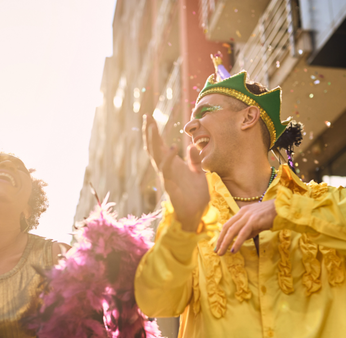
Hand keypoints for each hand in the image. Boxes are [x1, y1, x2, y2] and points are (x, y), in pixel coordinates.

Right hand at [143, 115, 209, 231]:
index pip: (159, 144)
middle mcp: (166, 168)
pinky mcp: (170, 184)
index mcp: (172, 164)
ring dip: (153, 140)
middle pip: (153, 147)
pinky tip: (172, 147)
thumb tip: (192, 146)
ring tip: (152, 126)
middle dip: (150, 132)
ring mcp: (166, 176)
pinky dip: (167, 158)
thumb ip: (195, 160)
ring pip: (155, 155)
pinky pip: (166, 168)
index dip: (153, 132)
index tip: (149, 117)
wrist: (196, 213)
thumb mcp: (198, 173)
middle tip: (147, 116)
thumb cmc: (196, 194)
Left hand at [215, 200, 276, 254]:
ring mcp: (248, 216)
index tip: (218, 245)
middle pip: (227, 227)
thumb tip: (241, 239)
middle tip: (216, 251)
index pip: (228, 224)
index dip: (221, 234)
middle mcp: (243, 212)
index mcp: (242, 211)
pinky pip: (242, 233)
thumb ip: (249, 230)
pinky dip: (237, 242)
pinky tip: (233, 250)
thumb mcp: (257, 222)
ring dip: (225, 243)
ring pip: (232, 231)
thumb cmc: (272, 215)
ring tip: (221, 253)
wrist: (283, 208)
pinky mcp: (254, 221)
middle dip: (220, 240)